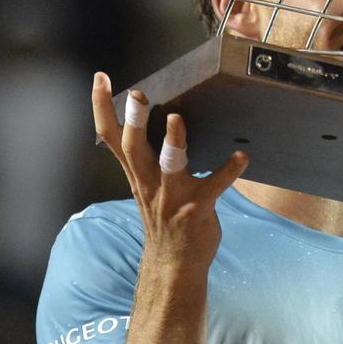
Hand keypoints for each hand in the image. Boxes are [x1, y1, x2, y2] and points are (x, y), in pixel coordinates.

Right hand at [90, 72, 247, 272]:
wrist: (174, 266)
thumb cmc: (166, 220)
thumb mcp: (148, 187)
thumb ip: (149, 159)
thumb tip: (162, 121)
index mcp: (137, 174)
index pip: (111, 137)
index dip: (103, 107)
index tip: (100, 78)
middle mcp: (149, 183)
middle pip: (134, 148)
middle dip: (134, 120)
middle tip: (137, 94)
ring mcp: (172, 197)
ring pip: (169, 166)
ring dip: (173, 143)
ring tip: (178, 119)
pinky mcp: (197, 208)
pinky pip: (214, 186)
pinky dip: (228, 170)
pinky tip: (241, 157)